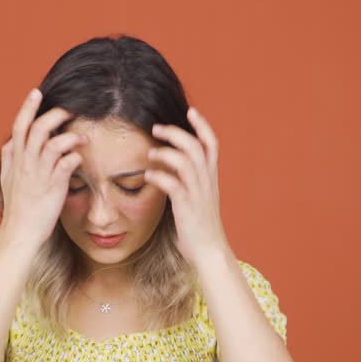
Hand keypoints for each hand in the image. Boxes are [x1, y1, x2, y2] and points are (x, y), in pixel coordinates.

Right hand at [0, 88, 86, 242]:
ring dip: (70, 135)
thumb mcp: (7, 179)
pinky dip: (76, 156)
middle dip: (55, 114)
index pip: (19, 126)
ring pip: (53, 142)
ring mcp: (39, 174)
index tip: (37, 92)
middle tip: (70, 109)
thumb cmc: (18, 208)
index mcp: (14, 159)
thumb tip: (10, 143)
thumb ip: (9, 159)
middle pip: (38, 128)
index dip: (28, 107)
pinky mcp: (54, 186)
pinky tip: (80, 157)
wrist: (20, 232)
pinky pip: (67, 163)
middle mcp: (25, 163)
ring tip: (82, 137)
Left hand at [145, 106, 230, 265]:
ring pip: (186, 162)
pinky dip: (160, 176)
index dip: (203, 125)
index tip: (190, 110)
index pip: (212, 144)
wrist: (209, 251)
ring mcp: (198, 194)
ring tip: (150, 151)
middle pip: (196, 147)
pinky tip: (148, 176)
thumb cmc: (199, 226)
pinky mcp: (187, 207)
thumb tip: (169, 168)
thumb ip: (188, 181)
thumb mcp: (198, 198)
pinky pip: (174, 185)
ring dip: (166, 152)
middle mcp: (207, 182)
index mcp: (211, 177)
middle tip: (156, 128)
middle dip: (176, 133)